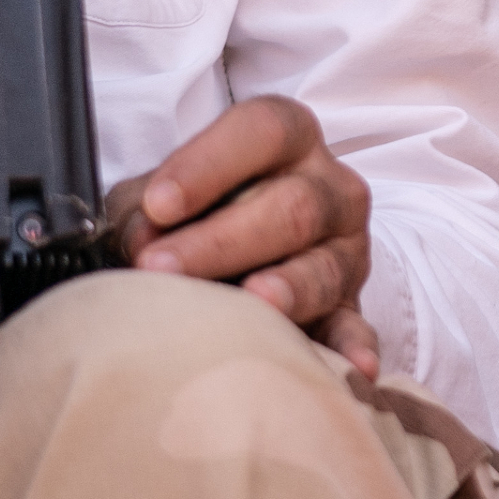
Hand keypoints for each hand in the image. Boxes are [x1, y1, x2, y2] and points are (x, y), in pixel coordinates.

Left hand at [108, 94, 378, 375]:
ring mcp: (348, 248)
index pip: (261, 132)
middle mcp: (330, 186)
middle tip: (162, 269)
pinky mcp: (352, 305)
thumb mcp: (165, 191)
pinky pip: (356, 326)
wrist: (245, 244)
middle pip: (293, 206)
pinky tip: (354, 366)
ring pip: (323, 267)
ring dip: (285, 289)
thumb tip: (142, 242)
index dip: (208, 165)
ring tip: (251, 303)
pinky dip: (353, 346)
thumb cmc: (200, 208)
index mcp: (289, 136)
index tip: (158, 205)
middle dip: (222, 241)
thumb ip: (145, 208)